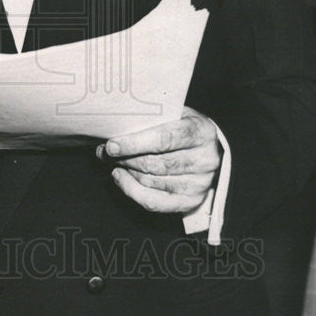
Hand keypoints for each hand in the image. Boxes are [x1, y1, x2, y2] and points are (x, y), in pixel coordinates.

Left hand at [96, 107, 220, 213]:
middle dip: (125, 158)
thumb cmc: (184, 126)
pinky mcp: (191, 201)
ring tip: (113, 160)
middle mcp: (205, 160)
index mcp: (202, 132)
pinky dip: (131, 190)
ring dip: (127, 170)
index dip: (135, 143)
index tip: (112, 145)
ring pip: (151, 181)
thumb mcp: (173, 114)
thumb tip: (113, 127)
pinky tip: (120, 176)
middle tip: (106, 150)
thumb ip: (149, 119)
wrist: (208, 148)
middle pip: (155, 163)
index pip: (165, 139)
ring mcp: (200, 184)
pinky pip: (154, 202)